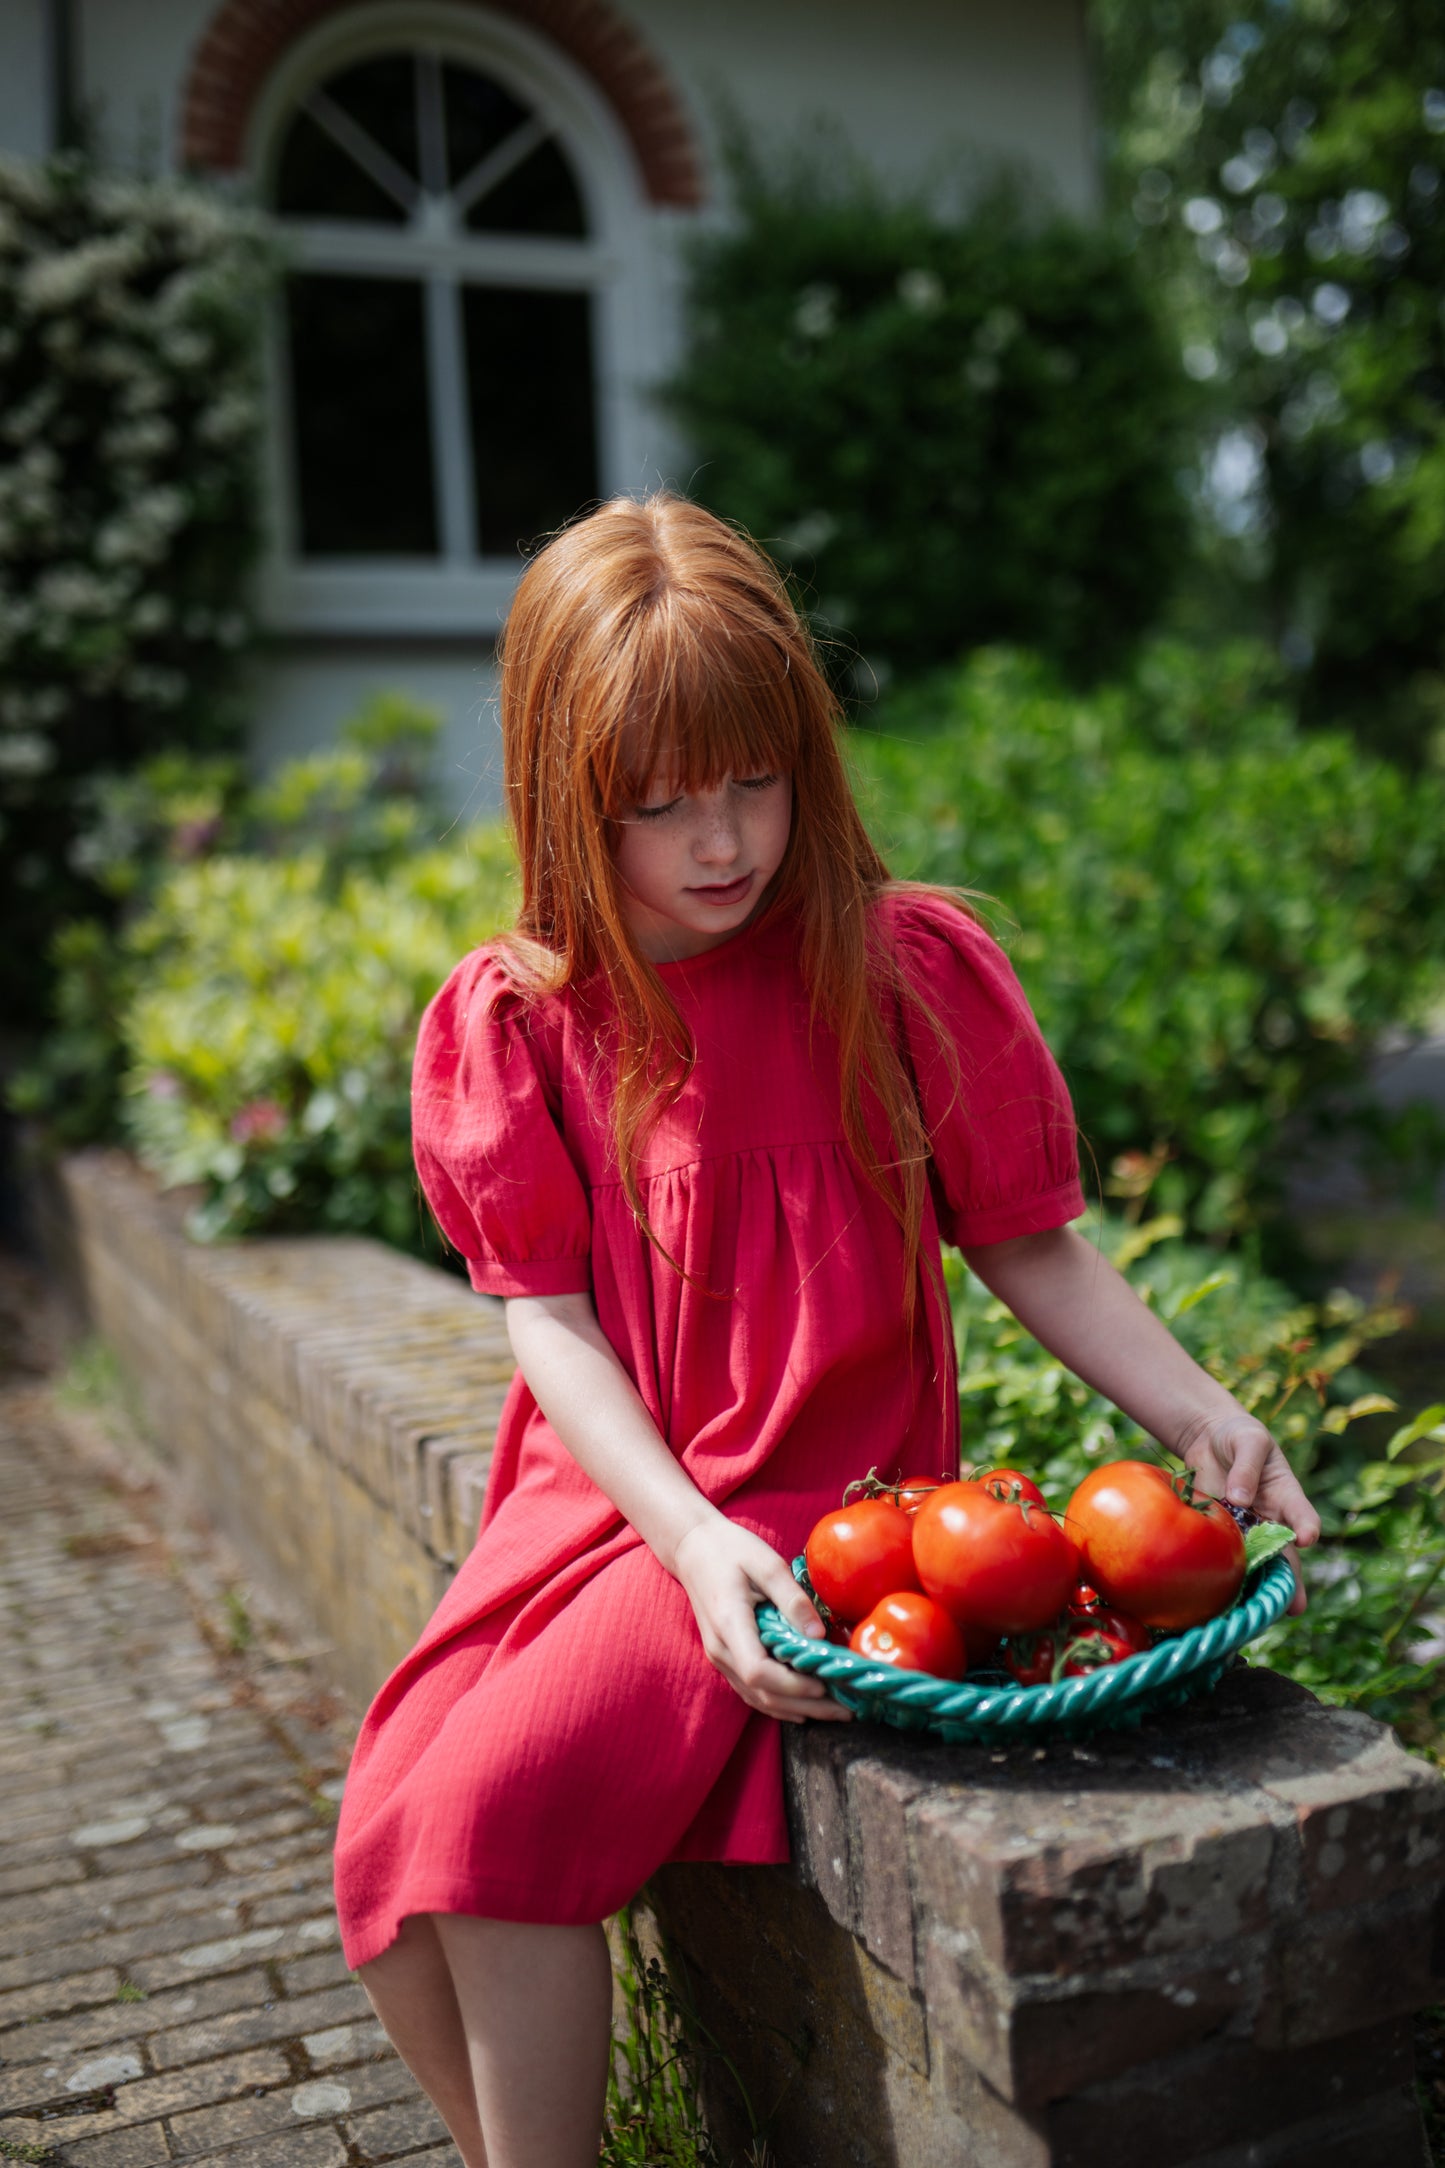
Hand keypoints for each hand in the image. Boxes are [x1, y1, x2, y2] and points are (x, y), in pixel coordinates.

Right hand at [672, 1517, 851, 1723]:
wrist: (693, 1548)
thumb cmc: (730, 1550)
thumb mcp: (766, 1563)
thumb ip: (792, 1599)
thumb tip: (819, 1635)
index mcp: (730, 1623)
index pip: (758, 1671)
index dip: (792, 1685)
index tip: (824, 1685)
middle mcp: (721, 1649)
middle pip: (762, 1693)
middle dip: (806, 1705)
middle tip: (846, 1710)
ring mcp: (720, 1656)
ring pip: (757, 1698)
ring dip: (796, 1709)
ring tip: (834, 1711)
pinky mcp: (724, 1657)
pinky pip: (751, 1691)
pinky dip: (779, 1703)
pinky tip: (804, 1707)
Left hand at [1175, 1410, 1321, 1615]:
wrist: (1209, 1438)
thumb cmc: (1238, 1435)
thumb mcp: (1247, 1439)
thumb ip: (1247, 1465)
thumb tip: (1240, 1497)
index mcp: (1285, 1494)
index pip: (1302, 1514)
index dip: (1306, 1527)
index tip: (1306, 1538)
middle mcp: (1271, 1518)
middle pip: (1286, 1553)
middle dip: (1291, 1579)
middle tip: (1296, 1606)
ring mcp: (1246, 1528)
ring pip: (1259, 1563)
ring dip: (1262, 1587)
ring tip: (1263, 1613)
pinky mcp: (1222, 1533)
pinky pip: (1229, 1557)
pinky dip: (1229, 1577)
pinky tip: (1226, 1599)